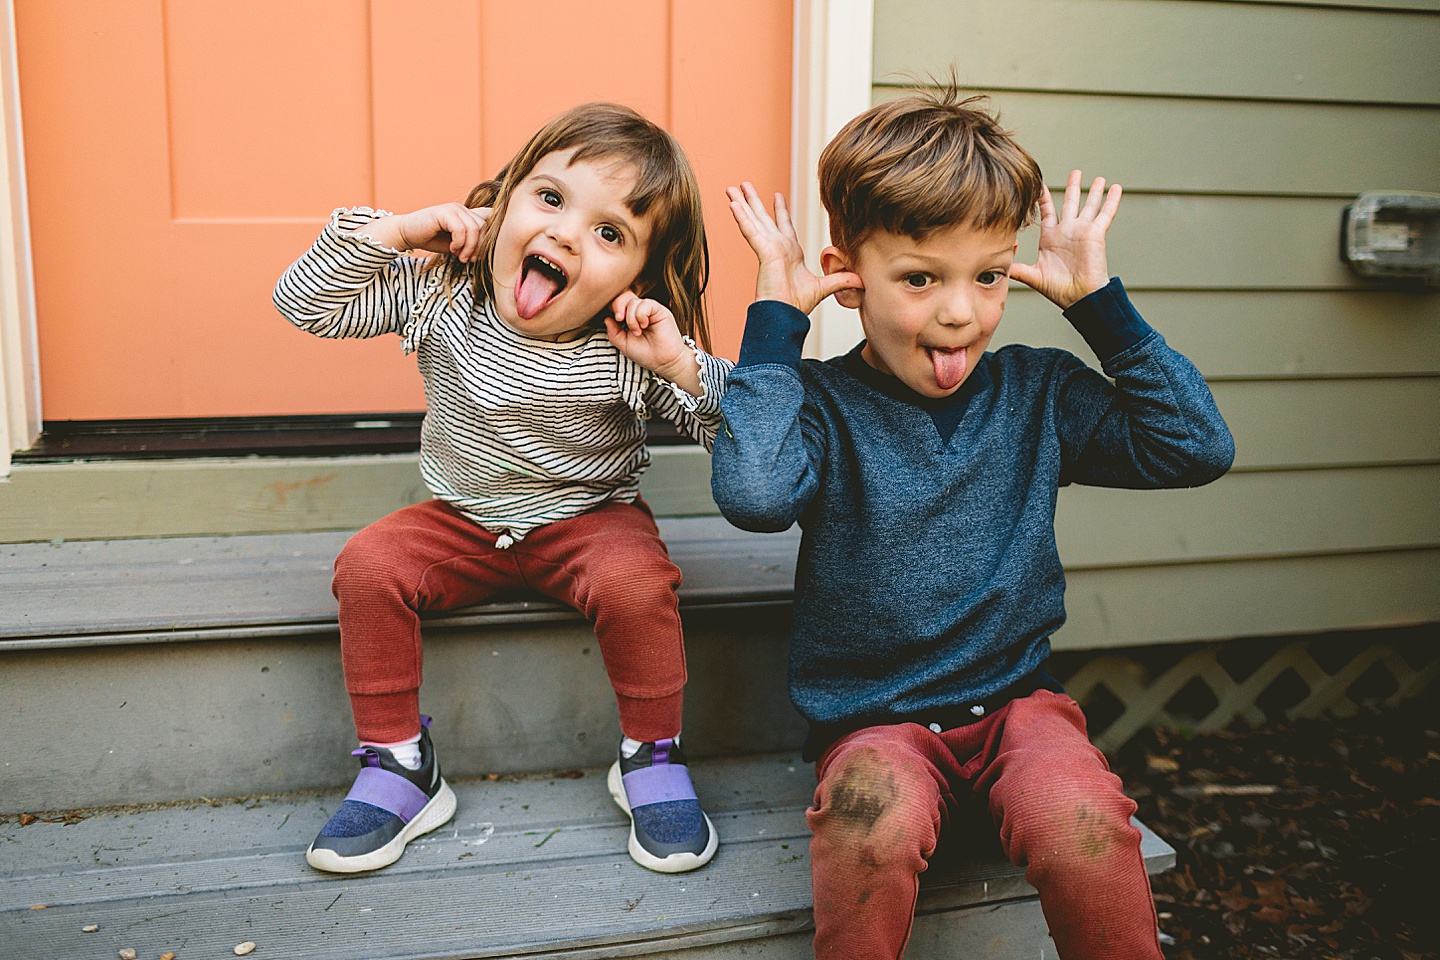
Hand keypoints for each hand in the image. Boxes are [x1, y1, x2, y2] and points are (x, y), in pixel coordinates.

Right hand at [380, 203, 491, 261]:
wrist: (408, 234)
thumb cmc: (433, 240)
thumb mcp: (458, 244)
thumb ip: (473, 244)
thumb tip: (491, 251)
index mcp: (469, 215)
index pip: (492, 219)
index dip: (492, 236)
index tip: (481, 254)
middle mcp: (464, 209)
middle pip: (485, 227)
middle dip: (480, 247)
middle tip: (469, 259)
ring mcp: (454, 208)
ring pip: (474, 228)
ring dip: (470, 247)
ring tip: (461, 257)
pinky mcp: (444, 212)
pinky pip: (460, 229)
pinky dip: (459, 242)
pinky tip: (452, 249)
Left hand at [604, 292, 702, 395]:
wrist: (663, 362)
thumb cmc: (646, 354)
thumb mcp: (624, 345)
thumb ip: (613, 333)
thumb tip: (607, 319)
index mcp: (631, 317)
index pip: (619, 303)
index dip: (614, 307)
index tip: (615, 320)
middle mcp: (640, 311)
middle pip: (625, 296)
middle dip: (618, 306)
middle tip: (620, 319)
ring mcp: (650, 310)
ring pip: (633, 301)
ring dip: (631, 318)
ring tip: (637, 331)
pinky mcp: (660, 310)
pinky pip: (645, 304)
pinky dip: (641, 315)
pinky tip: (644, 326)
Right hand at [726, 183, 861, 313]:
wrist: (785, 316)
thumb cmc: (798, 306)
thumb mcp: (824, 287)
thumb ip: (841, 279)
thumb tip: (861, 279)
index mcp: (789, 252)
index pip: (783, 226)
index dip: (780, 210)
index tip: (777, 195)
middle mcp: (777, 247)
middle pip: (763, 218)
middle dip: (753, 201)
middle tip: (744, 185)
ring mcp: (768, 248)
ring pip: (753, 220)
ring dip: (742, 203)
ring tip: (731, 188)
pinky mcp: (763, 252)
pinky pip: (750, 231)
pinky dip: (742, 218)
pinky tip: (733, 205)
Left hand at [1008, 170, 1120, 308]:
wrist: (1080, 297)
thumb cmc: (1058, 290)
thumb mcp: (1034, 276)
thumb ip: (1018, 269)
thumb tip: (1000, 266)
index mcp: (1051, 238)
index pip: (1047, 213)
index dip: (1043, 199)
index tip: (1039, 185)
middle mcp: (1067, 232)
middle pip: (1070, 203)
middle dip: (1073, 187)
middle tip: (1076, 172)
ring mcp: (1082, 231)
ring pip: (1089, 205)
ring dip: (1094, 191)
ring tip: (1099, 178)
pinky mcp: (1096, 234)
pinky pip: (1105, 214)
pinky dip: (1111, 201)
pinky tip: (1116, 188)